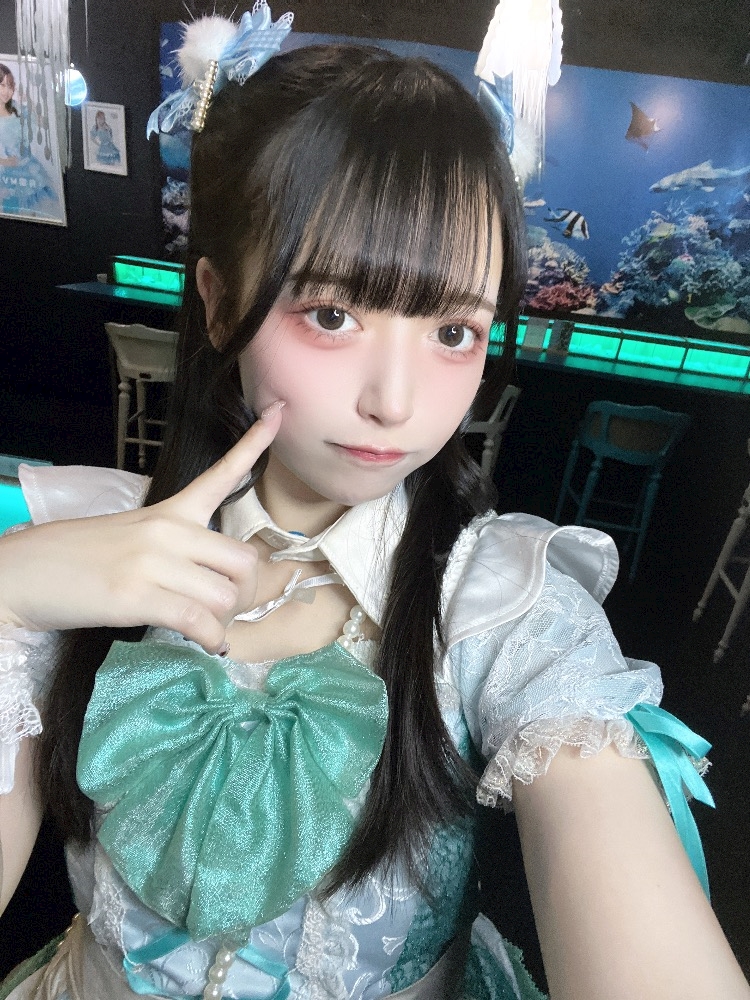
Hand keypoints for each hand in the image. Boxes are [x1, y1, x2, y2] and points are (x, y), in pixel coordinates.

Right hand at [0, 403, 284, 652]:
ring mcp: (152, 562)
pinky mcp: (137, 596)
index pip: (220, 475)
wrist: (20, 573)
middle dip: (247, 594)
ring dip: (226, 621)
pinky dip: (211, 639)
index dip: (254, 443)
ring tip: (208, 629)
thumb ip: (176, 548)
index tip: (279, 412)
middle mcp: (167, 531)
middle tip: (227, 610)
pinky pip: (199, 621)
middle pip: (243, 561)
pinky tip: (207, 644)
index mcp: (168, 511)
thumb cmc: (75, 558)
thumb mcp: (130, 536)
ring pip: (226, 596)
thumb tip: (215, 581)